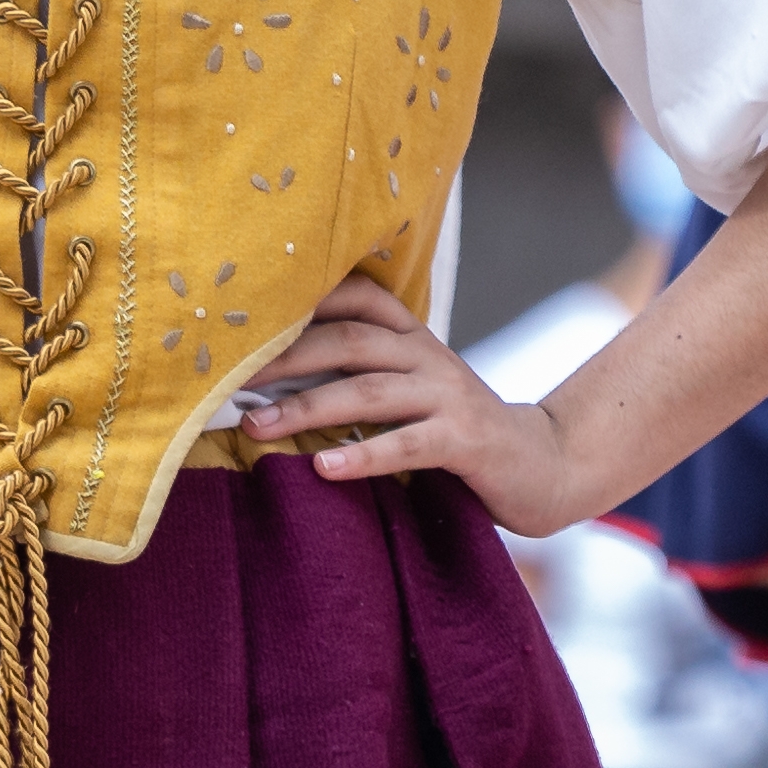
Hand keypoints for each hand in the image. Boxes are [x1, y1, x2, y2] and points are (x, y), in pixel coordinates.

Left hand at [237, 278, 605, 533]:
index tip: (241, 319)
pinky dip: (363, 454)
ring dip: (307, 408)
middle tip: (224, 381)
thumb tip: (272, 383)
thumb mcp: (411, 395)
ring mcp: (449, 396)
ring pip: (369, 391)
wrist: (542, 466)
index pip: (355, 300)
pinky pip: (407, 444)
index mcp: (412, 339)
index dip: (301, 302)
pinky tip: (323, 467)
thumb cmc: (457, 433)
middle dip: (284, 360)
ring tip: (256, 428)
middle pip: (348, 342)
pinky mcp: (466, 441)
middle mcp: (428, 356)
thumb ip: (361, 380)